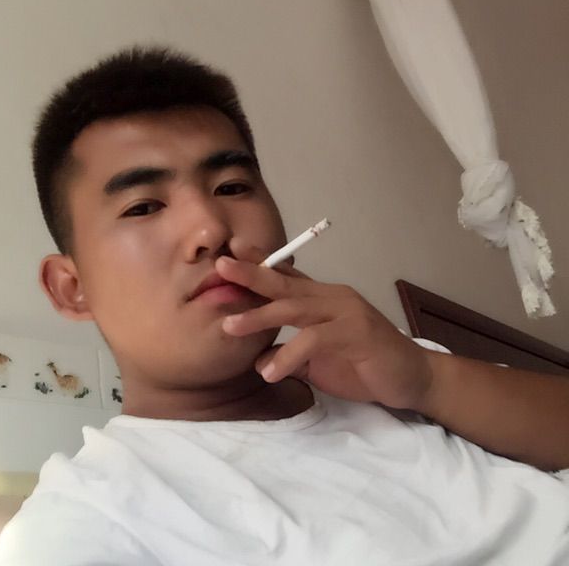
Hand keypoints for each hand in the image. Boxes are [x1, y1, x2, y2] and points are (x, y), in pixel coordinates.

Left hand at [215, 255, 433, 411]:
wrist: (412, 379)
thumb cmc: (364, 366)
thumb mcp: (319, 361)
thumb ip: (290, 356)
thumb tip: (257, 360)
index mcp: (323, 299)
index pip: (286, 277)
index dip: (259, 264)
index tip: (230, 254)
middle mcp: (332, 298)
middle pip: (285, 283)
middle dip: (251, 275)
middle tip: (220, 267)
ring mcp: (346, 312)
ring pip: (295, 308)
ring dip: (260, 316)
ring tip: (229, 326)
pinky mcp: (357, 333)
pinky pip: (315, 340)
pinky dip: (289, 355)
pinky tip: (270, 372)